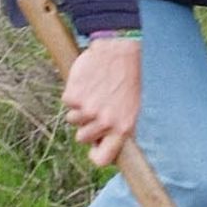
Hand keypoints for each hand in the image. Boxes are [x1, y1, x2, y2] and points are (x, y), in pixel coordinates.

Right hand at [61, 36, 141, 167]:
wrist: (123, 47)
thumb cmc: (135, 74)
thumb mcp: (138, 105)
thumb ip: (124, 125)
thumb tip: (108, 141)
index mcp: (124, 127)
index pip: (102, 159)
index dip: (96, 155)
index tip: (95, 147)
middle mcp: (104, 122)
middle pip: (82, 137)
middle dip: (87, 125)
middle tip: (97, 107)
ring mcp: (87, 109)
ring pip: (73, 119)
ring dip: (80, 107)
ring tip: (96, 90)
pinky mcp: (74, 95)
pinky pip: (68, 100)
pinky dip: (74, 91)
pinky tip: (89, 80)